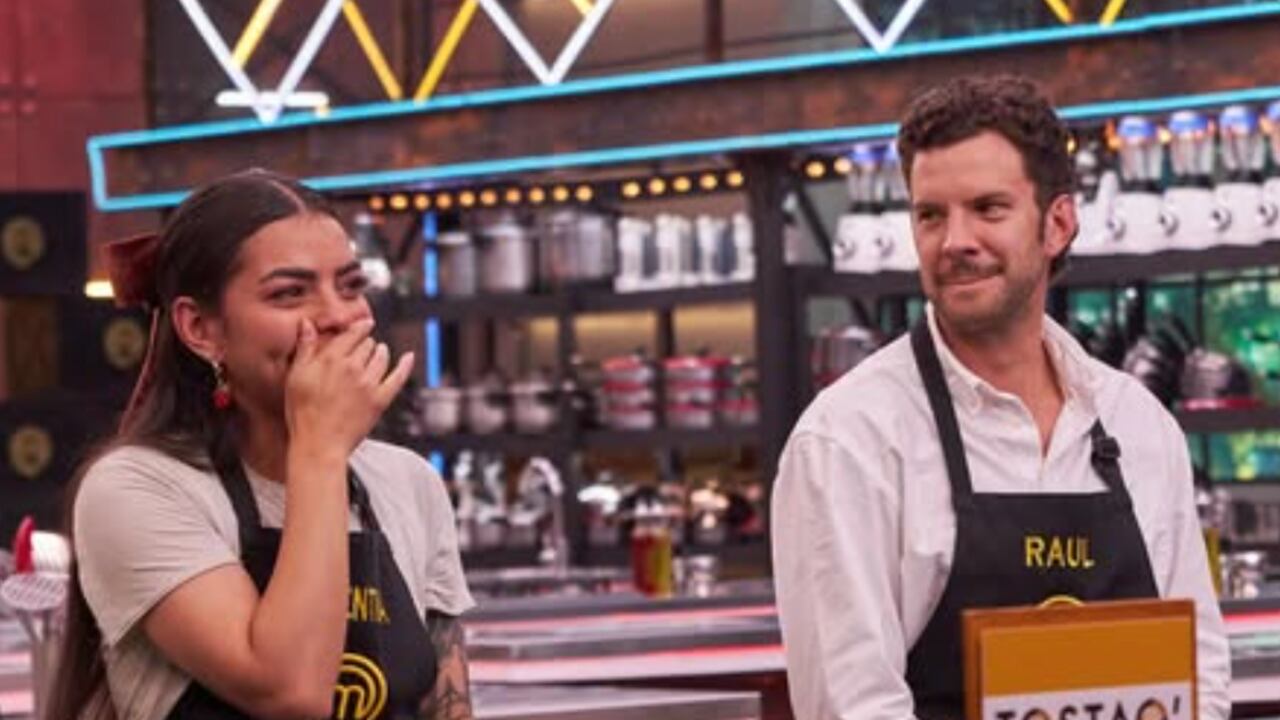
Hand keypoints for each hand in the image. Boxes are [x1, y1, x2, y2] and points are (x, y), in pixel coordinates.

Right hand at [284, 318, 413, 456]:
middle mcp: (353, 367)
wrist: (318, 444)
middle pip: (368, 345)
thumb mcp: (296, 377)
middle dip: (366, 344)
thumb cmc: (303, 413)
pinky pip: (398, 377)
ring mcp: (369, 384)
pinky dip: (405, 365)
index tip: (364, 325)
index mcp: (331, 359)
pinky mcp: (380, 400)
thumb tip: (307, 324)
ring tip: (380, 352)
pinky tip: (409, 357)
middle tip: (364, 347)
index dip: (359, 328)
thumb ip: (305, 348)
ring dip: (382, 352)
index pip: (352, 334)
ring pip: (382, 357)